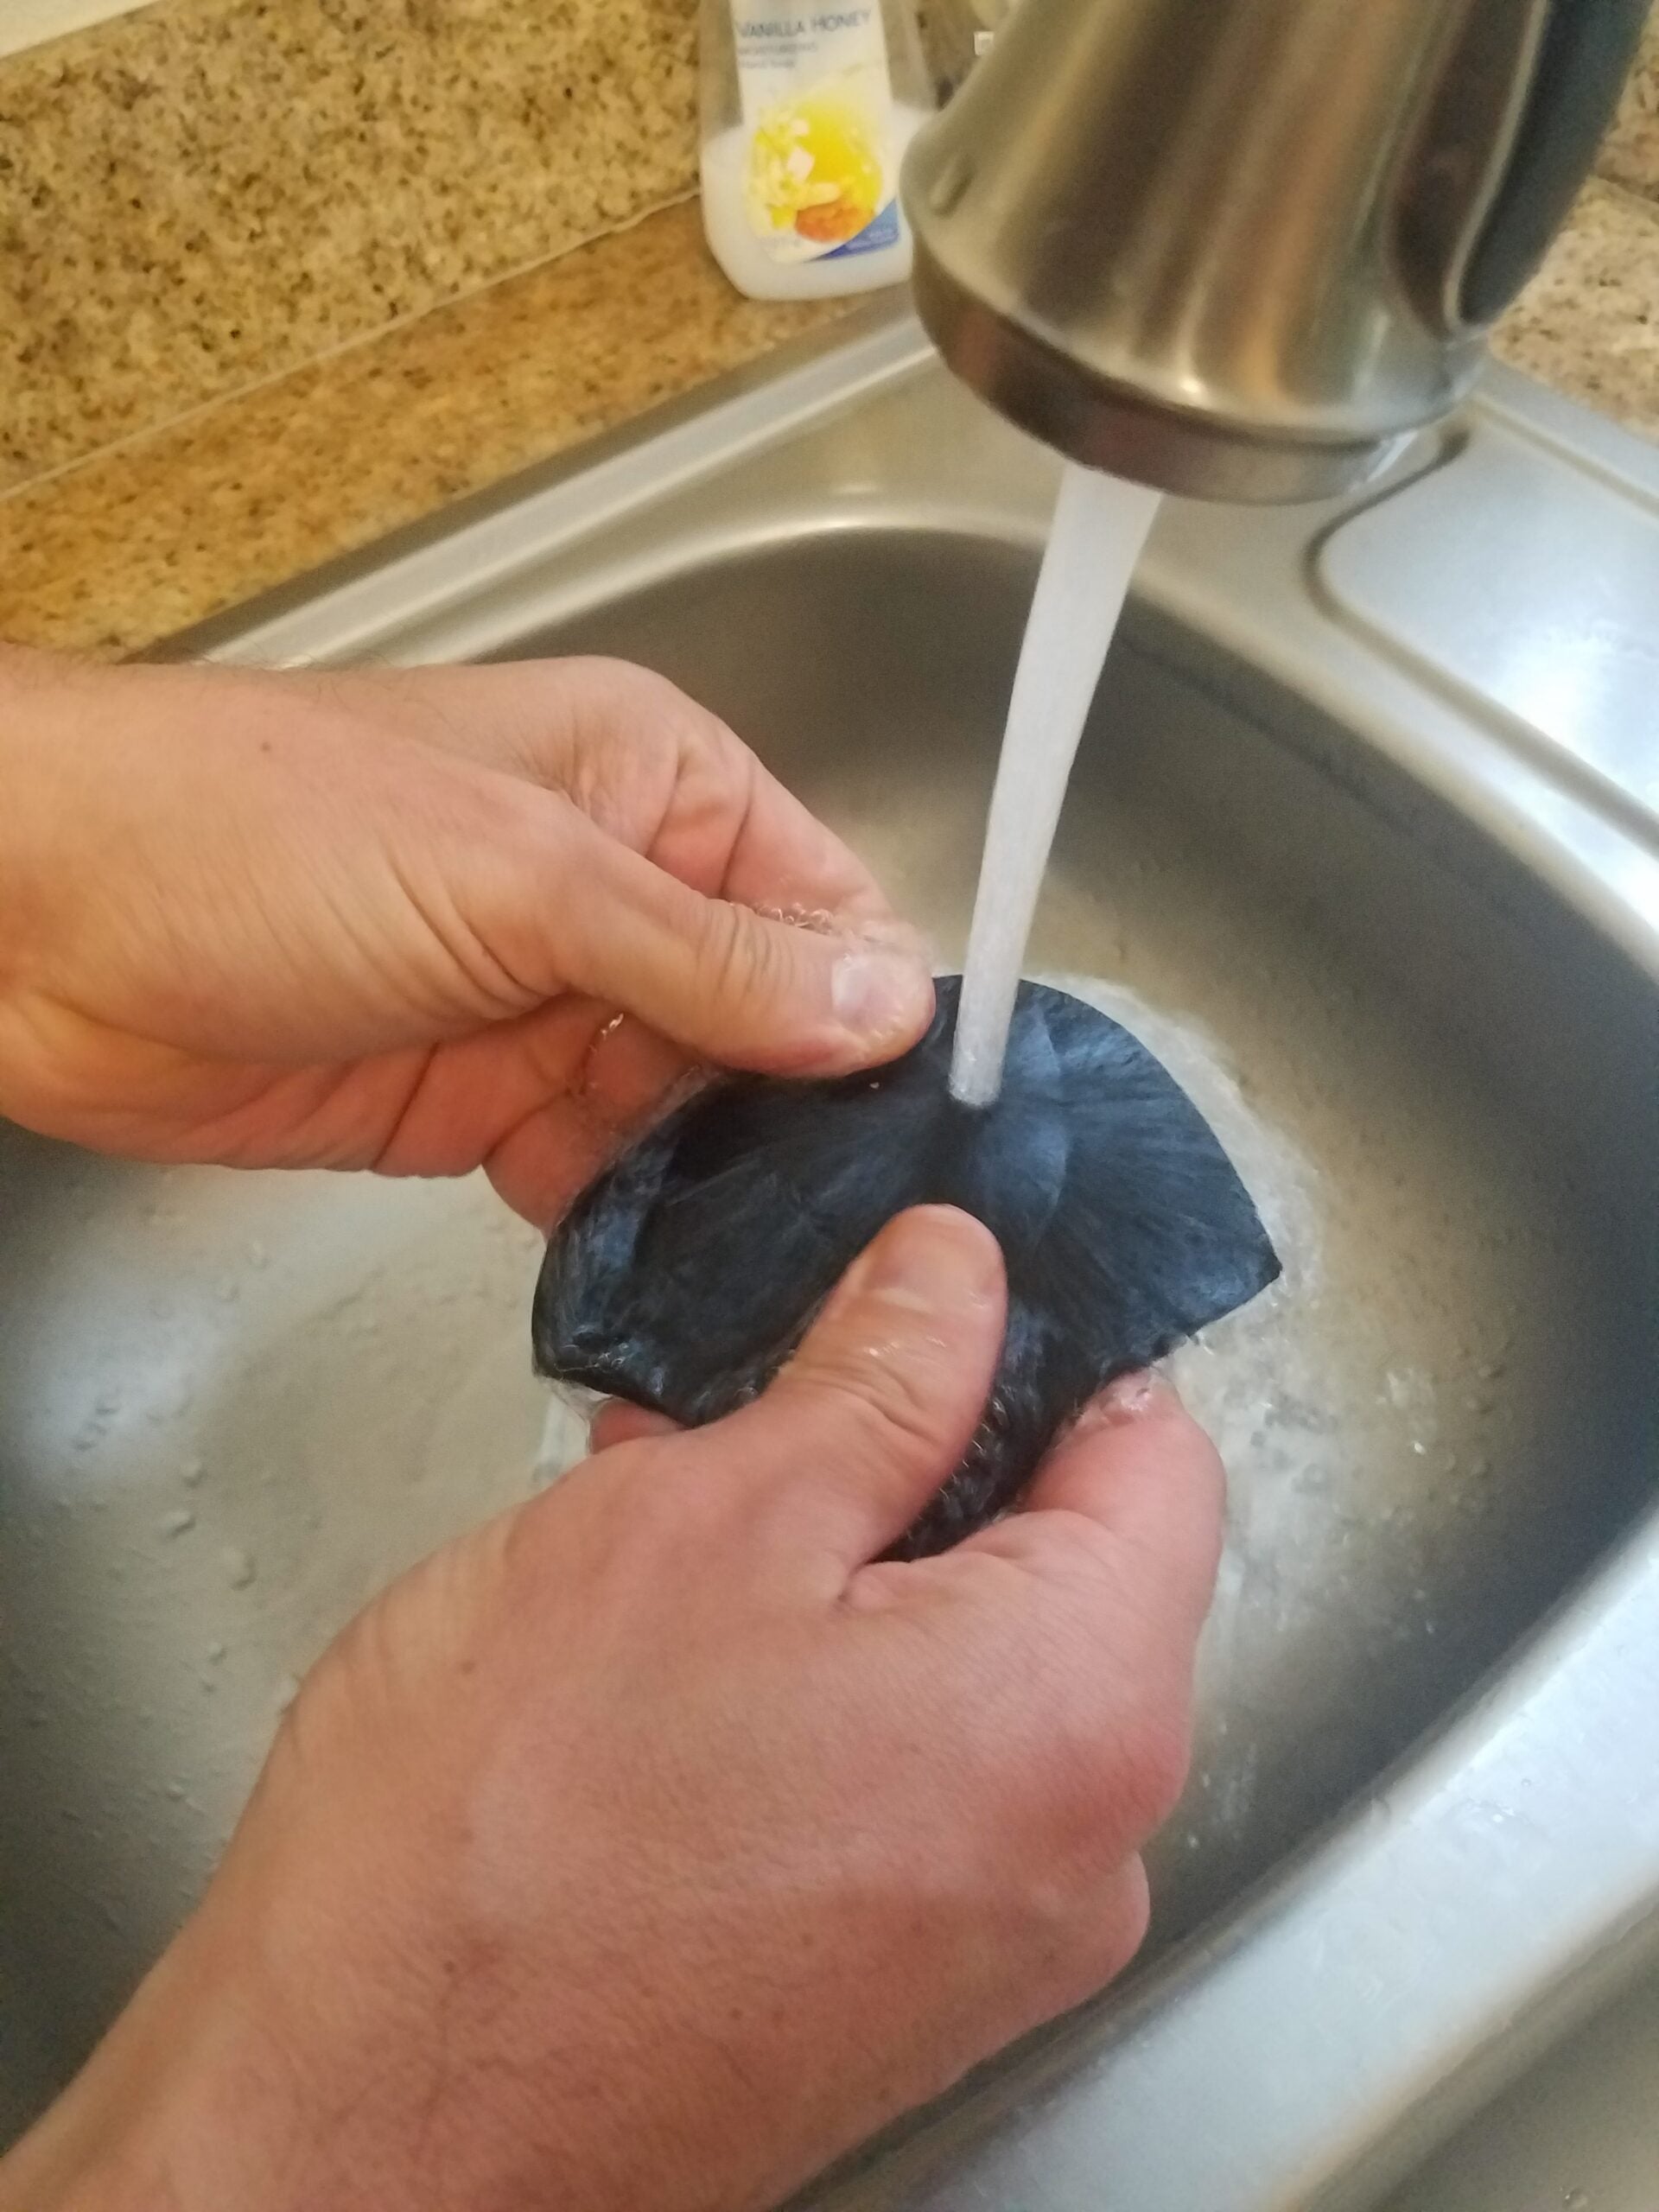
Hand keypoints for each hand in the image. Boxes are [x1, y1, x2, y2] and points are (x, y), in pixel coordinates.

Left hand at [0, 647, 931, 1220]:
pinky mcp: (478, 1106)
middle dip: (803, 1118)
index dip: (875, 1013)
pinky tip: (661, 1275)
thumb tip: (891, 1012)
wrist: (37, 923)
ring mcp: (546, 1006)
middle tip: (863, 1240)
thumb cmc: (268, 835)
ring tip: (779, 1275)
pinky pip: (594, 1168)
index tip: (927, 1136)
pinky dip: (623, 1219)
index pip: (824, 904)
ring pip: (687, 1110)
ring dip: (717, 1183)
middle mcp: (619, 894)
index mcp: (654, 787)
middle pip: (769, 1022)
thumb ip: (708, 956)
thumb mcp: (521, 877)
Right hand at [0, 1209, 1222, 2211]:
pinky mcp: (896, 1986)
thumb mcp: (706, 1520)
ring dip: (838, 1569)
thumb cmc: (510, 1844)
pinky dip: (817, 1684)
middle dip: (909, 1461)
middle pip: (1063, 1563)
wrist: (361, 2129)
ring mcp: (993, 1935)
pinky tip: (670, 1646)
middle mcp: (1083, 1846)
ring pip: (963, 1664)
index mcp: (1081, 1708)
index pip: (1155, 1451)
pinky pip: (906, 1772)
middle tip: (750, 1413)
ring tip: (672, 1523)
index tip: (916, 1302)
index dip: (1036, 1344)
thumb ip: (878, 1376)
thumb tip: (959, 1273)